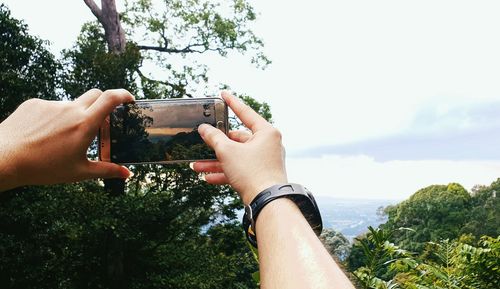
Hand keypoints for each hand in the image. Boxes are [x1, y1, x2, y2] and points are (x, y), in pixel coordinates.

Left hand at [0, 89, 133, 191]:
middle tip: (103, 119)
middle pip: (95, 94)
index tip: (129, 99)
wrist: (4, 158)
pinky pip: (51, 107)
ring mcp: (51, 105)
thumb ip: (106, 170)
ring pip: (71, 105)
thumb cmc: (44, 168)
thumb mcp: (79, 172)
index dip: (123, 94)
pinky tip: (44, 135)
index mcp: (85, 124)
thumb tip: (126, 174)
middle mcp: (70, 109)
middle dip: (103, 102)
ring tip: (62, 139)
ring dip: (75, 115)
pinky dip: (54, 118)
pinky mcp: (34, 104)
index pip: (111, 98)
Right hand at [192, 91, 286, 204]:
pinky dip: (225, 172)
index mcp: (266, 132)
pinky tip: (208, 177)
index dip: (232, 103)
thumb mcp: (228, 152)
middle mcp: (268, 144)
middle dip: (216, 144)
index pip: (246, 112)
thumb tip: (204, 129)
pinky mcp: (260, 175)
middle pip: (238, 139)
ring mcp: (264, 160)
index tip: (223, 94)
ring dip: (216, 161)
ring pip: (236, 157)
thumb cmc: (253, 173)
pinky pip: (239, 169)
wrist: (267, 202)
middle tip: (203, 140)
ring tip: (197, 166)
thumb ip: (214, 138)